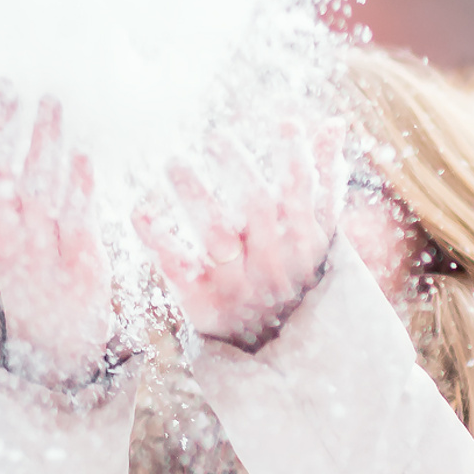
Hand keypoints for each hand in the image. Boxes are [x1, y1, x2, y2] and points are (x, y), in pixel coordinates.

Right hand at [0, 86, 115, 383]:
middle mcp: (14, 238)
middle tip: (12, 81)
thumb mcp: (17, 238)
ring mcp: (46, 255)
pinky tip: (84, 158)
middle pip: (4, 174)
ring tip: (51, 103)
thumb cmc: (40, 282)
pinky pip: (77, 225)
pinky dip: (79, 191)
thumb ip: (15, 195)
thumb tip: (16, 139)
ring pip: (39, 193)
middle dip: (5, 125)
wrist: (59, 353)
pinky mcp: (83, 270)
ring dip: (44, 145)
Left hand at [133, 120, 342, 348]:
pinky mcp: (203, 301)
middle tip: (214, 137)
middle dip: (238, 170)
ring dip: (196, 197)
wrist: (275, 350)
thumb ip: (323, 178)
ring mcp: (237, 283)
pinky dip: (158, 241)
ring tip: (174, 162)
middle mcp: (272, 261)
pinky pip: (178, 269)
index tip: (286, 123)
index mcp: (303, 240)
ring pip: (218, 238)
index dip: (297, 158)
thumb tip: (334, 123)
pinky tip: (139, 212)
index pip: (302, 194)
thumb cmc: (295, 275)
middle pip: (258, 210)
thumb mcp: (316, 232)